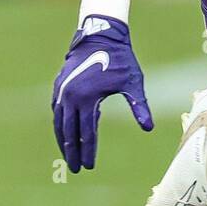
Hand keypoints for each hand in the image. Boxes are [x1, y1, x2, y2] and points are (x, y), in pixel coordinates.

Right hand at [51, 16, 152, 172]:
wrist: (100, 36)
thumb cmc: (120, 59)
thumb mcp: (133, 82)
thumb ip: (139, 106)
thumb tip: (149, 128)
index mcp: (87, 99)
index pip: (86, 133)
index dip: (88, 151)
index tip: (89, 167)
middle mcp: (70, 97)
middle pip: (69, 132)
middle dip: (72, 152)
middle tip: (75, 169)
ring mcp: (62, 91)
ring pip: (60, 122)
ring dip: (63, 140)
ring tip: (68, 156)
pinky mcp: (58, 86)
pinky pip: (57, 111)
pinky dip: (60, 124)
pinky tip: (65, 133)